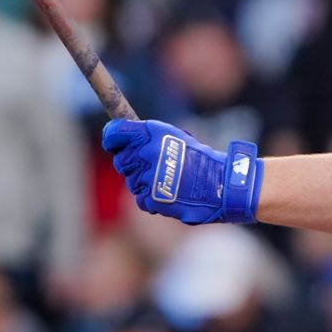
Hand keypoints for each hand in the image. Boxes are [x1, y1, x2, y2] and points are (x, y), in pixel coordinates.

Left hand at [102, 119, 260, 224]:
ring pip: (131, 181)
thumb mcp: (173, 136)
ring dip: (144, 182)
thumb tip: (119, 141)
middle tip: (153, 166)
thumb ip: (146, 138)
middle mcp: (147, 152)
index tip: (114, 144)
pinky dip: (152, 198)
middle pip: (120, 161)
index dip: (112, 139)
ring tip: (169, 180)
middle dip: (132, 164)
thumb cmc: (197, 159)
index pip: (114, 134)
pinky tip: (170, 193)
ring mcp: (148, 176)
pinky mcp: (152, 197)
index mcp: (151, 133)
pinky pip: (141, 198)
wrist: (219, 183)